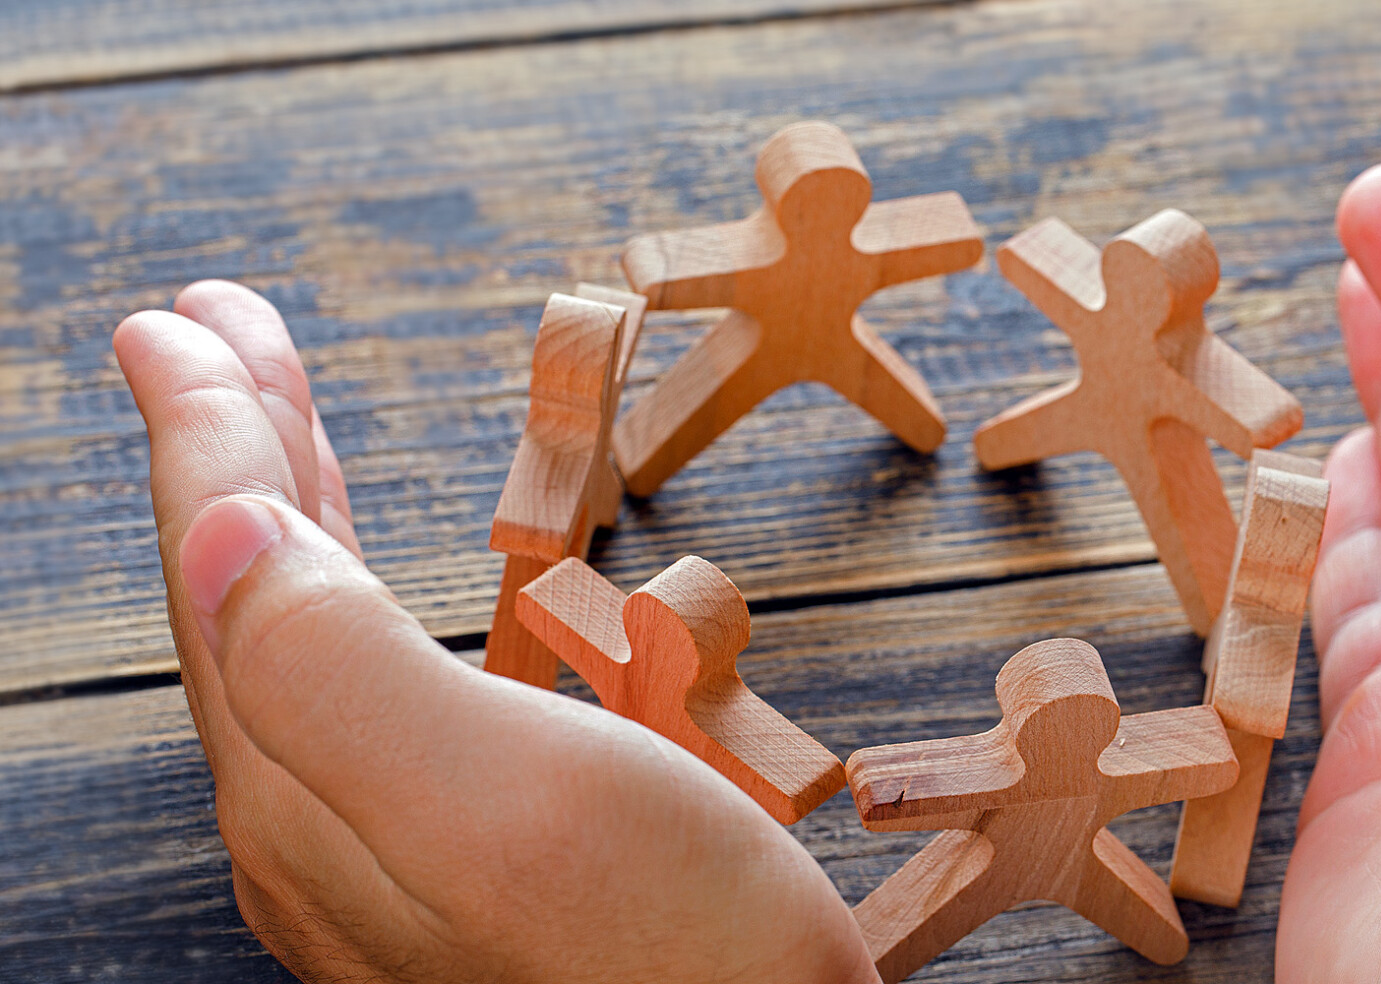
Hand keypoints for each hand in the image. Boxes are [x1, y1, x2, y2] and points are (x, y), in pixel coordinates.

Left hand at [115, 281, 878, 983]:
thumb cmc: (676, 958)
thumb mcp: (505, 803)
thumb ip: (340, 674)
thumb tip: (219, 529)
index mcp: (311, 790)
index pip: (226, 572)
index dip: (206, 434)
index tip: (180, 320)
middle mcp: (320, 821)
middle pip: (247, 594)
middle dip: (234, 445)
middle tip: (215, 326)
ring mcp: (383, 846)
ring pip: (302, 636)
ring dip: (289, 502)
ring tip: (280, 410)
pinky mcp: (458, 858)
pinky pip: (368, 684)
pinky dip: (357, 589)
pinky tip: (373, 575)